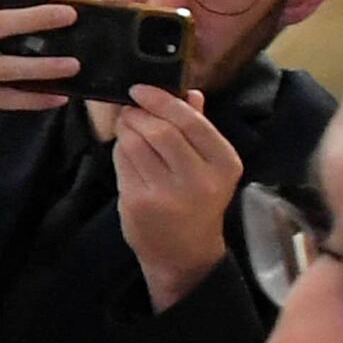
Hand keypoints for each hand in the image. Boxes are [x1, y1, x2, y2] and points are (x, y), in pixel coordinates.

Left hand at [109, 82, 245, 309]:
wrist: (184, 253)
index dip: (161, 100)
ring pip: (135, 144)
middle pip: (160, 130)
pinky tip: (125, 150)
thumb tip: (189, 92)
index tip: (140, 89)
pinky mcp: (139, 203)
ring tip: (126, 126)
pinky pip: (122, 163)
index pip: (190, 121)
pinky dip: (119, 150)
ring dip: (125, 129)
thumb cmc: (197, 202)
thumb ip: (199, 128)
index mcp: (224, 163)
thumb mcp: (209, 166)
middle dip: (138, 113)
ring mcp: (167, 194)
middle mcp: (199, 179)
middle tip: (129, 108)